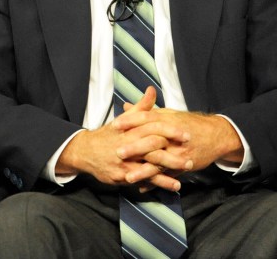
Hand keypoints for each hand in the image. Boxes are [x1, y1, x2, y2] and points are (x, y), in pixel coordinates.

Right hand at [56, 88, 190, 190]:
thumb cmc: (109, 134)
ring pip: (149, 168)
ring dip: (169, 173)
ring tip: (186, 174)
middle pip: (153, 151)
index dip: (171, 132)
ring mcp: (125, 163)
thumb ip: (141, 106)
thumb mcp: (124, 119)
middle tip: (191, 158)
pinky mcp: (122, 177)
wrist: (86, 151)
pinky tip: (173, 186)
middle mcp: (128, 147)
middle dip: (173, 156)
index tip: (186, 135)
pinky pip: (143, 181)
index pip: (153, 129)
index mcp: (131, 131)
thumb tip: (152, 90)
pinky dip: (158, 184)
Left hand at [114, 99, 244, 173]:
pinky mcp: (184, 165)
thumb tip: (126, 106)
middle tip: (117, 153)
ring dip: (143, 171)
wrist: (215, 135)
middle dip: (134, 148)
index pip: (146, 118)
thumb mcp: (169, 113)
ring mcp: (178, 152)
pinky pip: (168, 175)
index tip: (115, 125)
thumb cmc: (189, 123)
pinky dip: (156, 182)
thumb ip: (147, 111)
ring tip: (128, 177)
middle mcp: (172, 136)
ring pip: (159, 162)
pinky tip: (143, 188)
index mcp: (167, 120)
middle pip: (151, 141)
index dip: (130, 121)